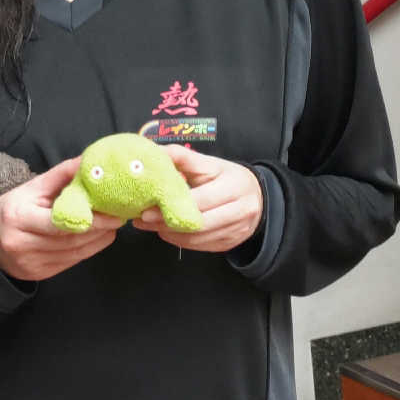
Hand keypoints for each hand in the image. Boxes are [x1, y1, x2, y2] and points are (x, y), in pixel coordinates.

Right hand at [0, 156, 121, 280]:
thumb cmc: (13, 208)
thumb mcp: (31, 187)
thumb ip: (61, 174)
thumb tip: (89, 160)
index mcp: (18, 217)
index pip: (60, 221)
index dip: (90, 219)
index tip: (113, 213)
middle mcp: (22, 243)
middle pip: (70, 239)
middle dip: (99, 229)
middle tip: (119, 216)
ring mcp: (30, 263)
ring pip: (74, 253)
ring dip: (98, 239)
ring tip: (113, 225)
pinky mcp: (38, 275)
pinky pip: (70, 262)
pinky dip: (88, 250)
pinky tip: (100, 237)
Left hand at [132, 146, 263, 252]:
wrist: (258, 197)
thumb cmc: (228, 178)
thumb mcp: (210, 163)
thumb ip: (184, 158)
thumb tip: (156, 152)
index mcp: (235, 185)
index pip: (201, 200)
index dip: (172, 205)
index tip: (146, 208)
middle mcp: (241, 210)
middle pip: (198, 223)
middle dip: (166, 222)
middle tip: (142, 219)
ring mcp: (237, 230)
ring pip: (198, 238)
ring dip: (170, 233)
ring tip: (149, 225)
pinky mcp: (230, 243)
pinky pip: (201, 246)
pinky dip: (180, 241)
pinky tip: (165, 232)